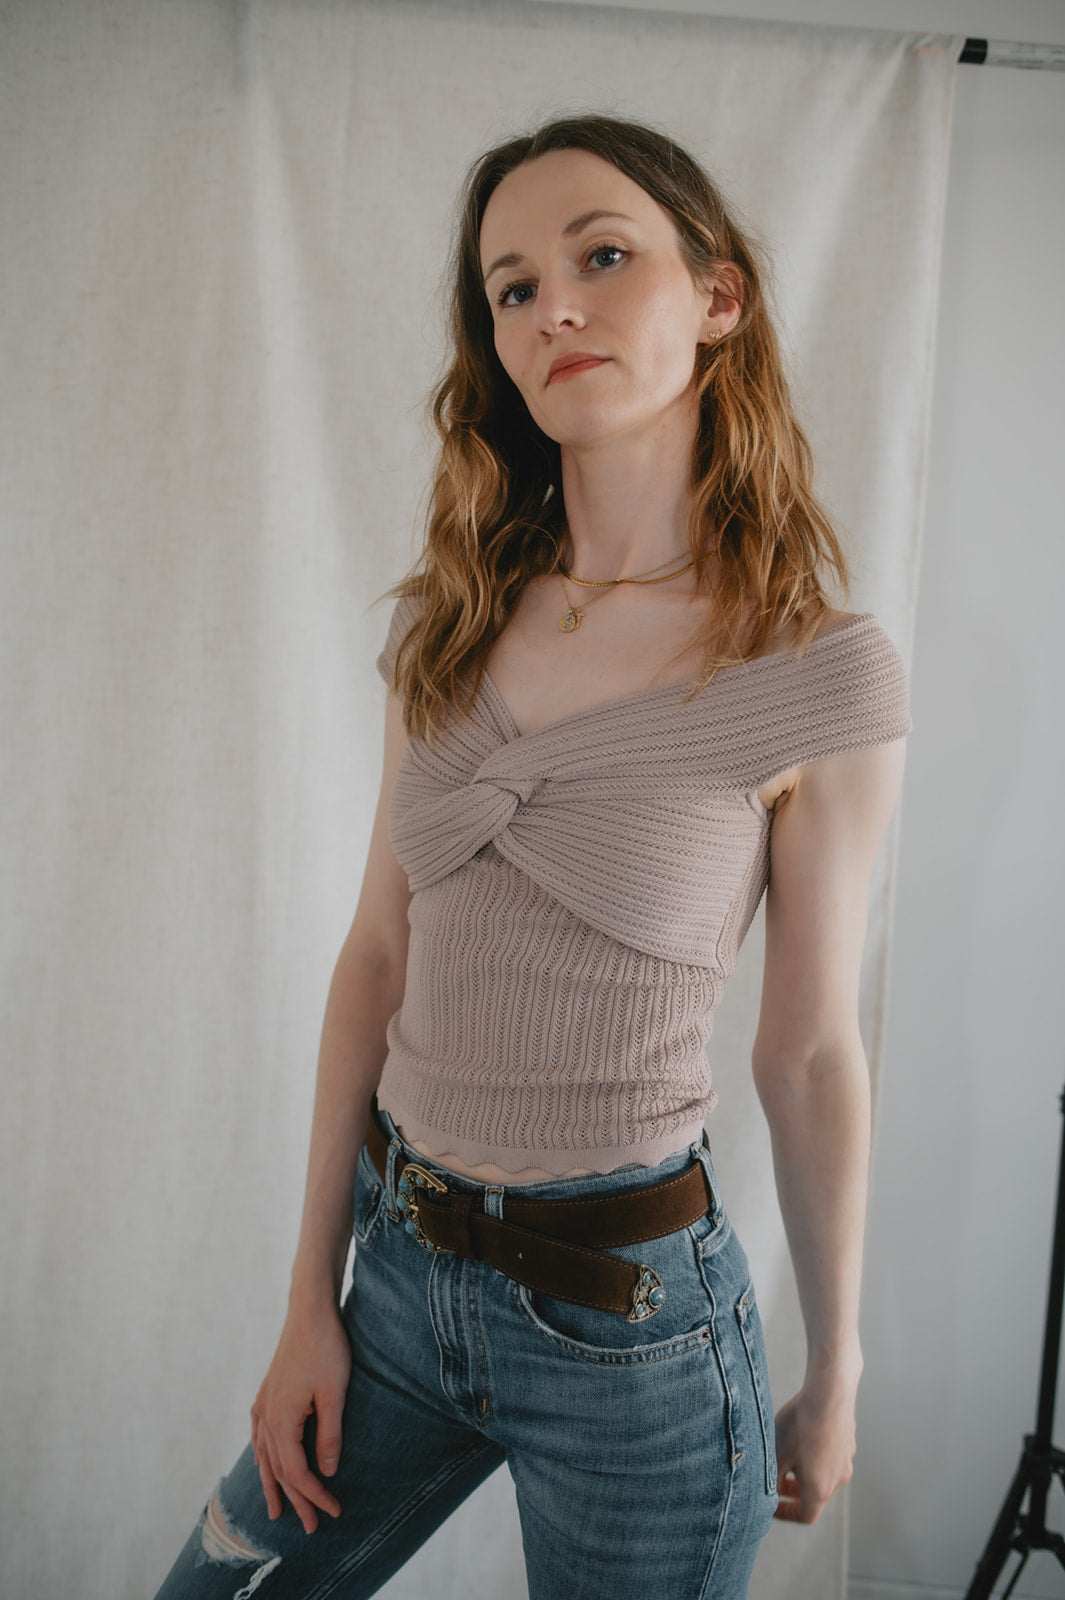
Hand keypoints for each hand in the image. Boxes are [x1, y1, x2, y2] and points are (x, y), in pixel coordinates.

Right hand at [250, 1300, 351, 1533]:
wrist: (309, 1312)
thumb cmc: (326, 1349)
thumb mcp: (334, 1394)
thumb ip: (330, 1436)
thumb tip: (327, 1472)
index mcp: (281, 1421)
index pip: (296, 1473)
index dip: (314, 1496)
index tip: (332, 1512)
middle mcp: (265, 1417)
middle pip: (278, 1470)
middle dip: (295, 1500)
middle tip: (309, 1527)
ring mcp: (263, 1404)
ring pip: (264, 1456)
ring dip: (273, 1485)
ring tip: (276, 1511)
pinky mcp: (267, 1393)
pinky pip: (260, 1436)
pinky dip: (264, 1457)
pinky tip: (264, 1463)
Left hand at [773, 1378, 857, 1524]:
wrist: (829, 1393)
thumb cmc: (800, 1425)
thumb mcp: (777, 1455)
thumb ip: (771, 1481)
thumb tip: (767, 1495)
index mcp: (820, 1489)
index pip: (806, 1516)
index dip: (787, 1514)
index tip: (773, 1506)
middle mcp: (838, 1479)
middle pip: (815, 1496)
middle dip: (794, 1492)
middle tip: (777, 1480)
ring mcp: (846, 1460)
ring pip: (824, 1475)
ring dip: (806, 1473)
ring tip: (788, 1456)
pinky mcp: (848, 1442)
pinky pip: (831, 1457)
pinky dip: (816, 1456)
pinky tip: (804, 1435)